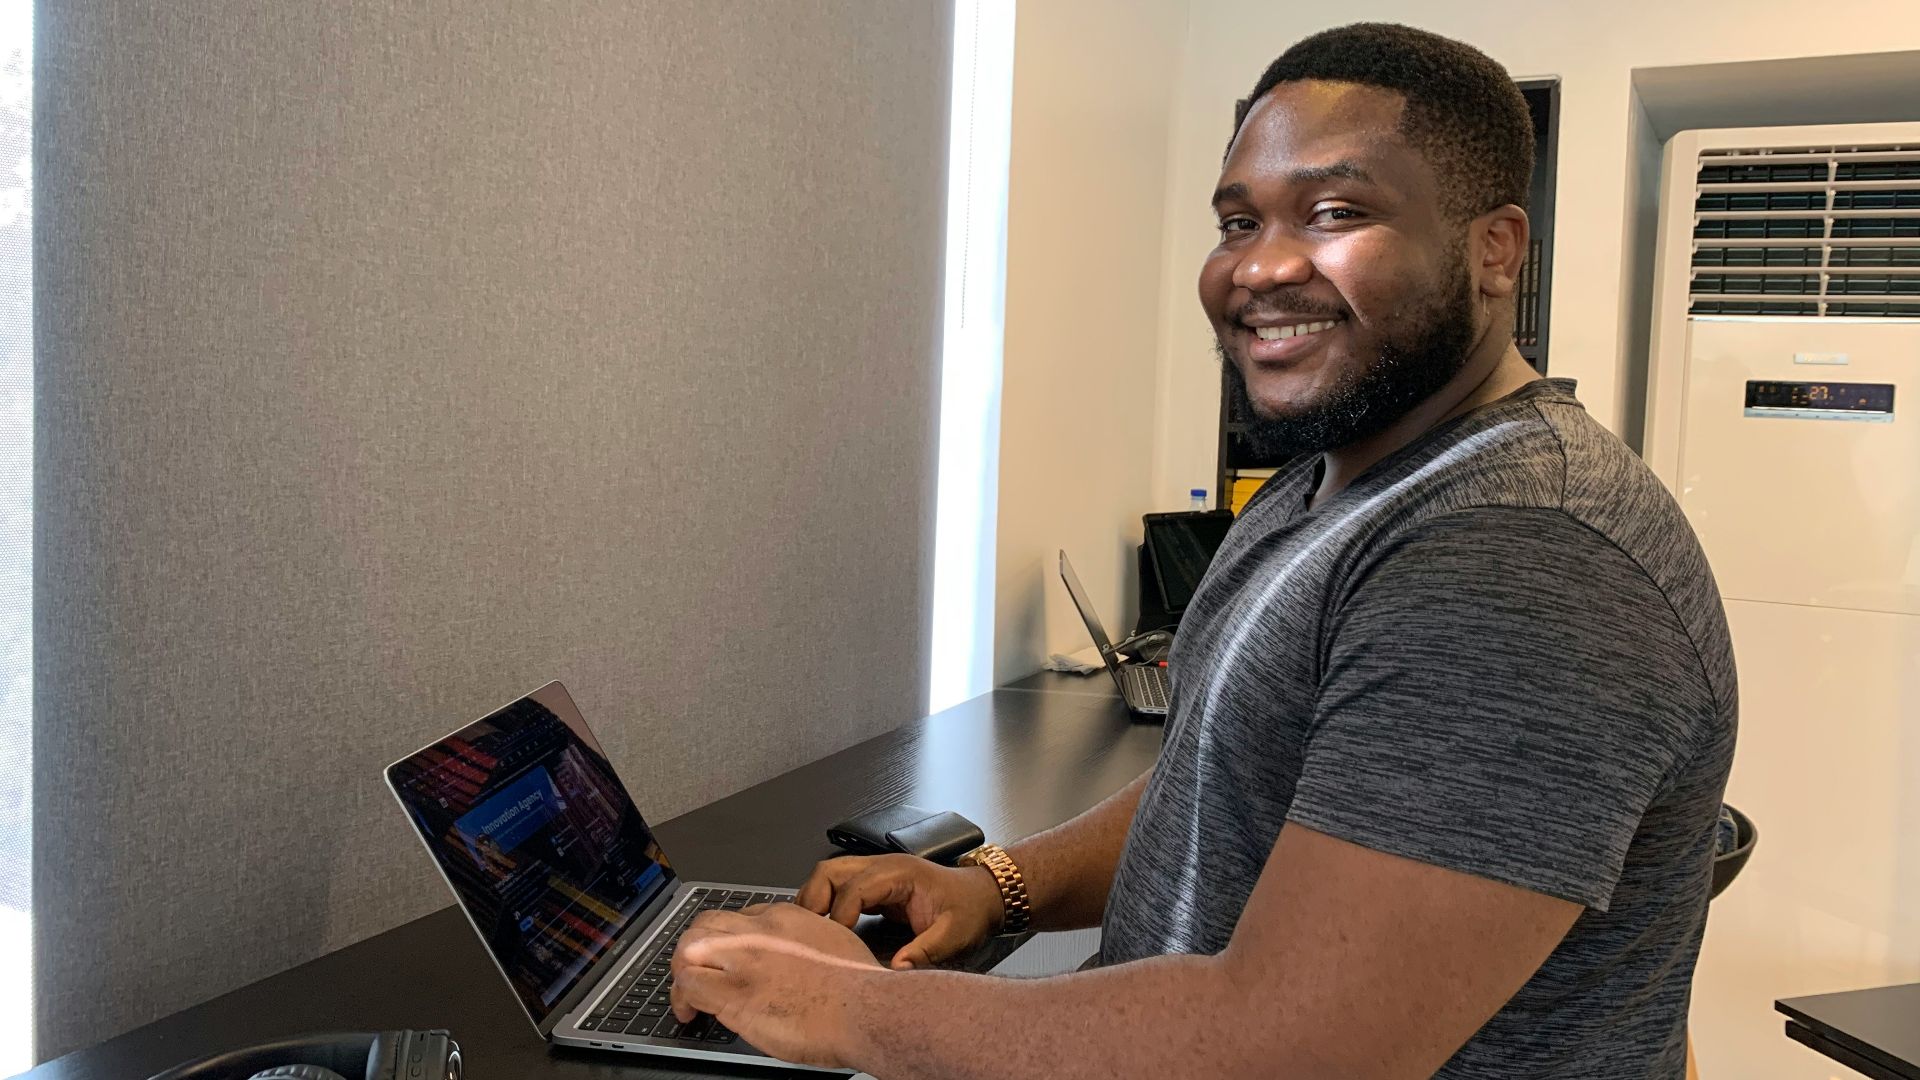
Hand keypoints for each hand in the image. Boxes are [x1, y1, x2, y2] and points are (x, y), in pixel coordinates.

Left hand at [668, 902, 884, 1067]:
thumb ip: (809, 945)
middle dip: (695, 948)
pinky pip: (689, 985)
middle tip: (695, 972)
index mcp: (787, 917)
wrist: (863, 1008)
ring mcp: (744, 959)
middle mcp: (760, 931)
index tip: (728, 958)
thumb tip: (800, 962)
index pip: (740, 917)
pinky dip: (681, 998)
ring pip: (689, 949)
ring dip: (683, 971)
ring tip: (686, 993)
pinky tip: (688, 1013)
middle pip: (706, 924)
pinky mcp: (734, 992)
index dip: (728, 939)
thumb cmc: (859, 987)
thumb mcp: (835, 943)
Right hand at [795, 853, 1004, 968]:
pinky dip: (825, 906)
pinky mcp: (874, 887)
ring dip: (814, 901)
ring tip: (810, 934)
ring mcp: (876, 874)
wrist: (983, 897)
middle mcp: (883, 867)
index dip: (839, 916)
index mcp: (899, 873)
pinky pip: (839, 889)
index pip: (854, 887)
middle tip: (808, 935)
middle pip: (830, 871)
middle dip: (813, 901)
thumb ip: (925, 951)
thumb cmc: (969, 910)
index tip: (835, 945)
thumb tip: (896, 970)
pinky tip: (824, 931)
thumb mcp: (954, 935)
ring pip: (829, 877)